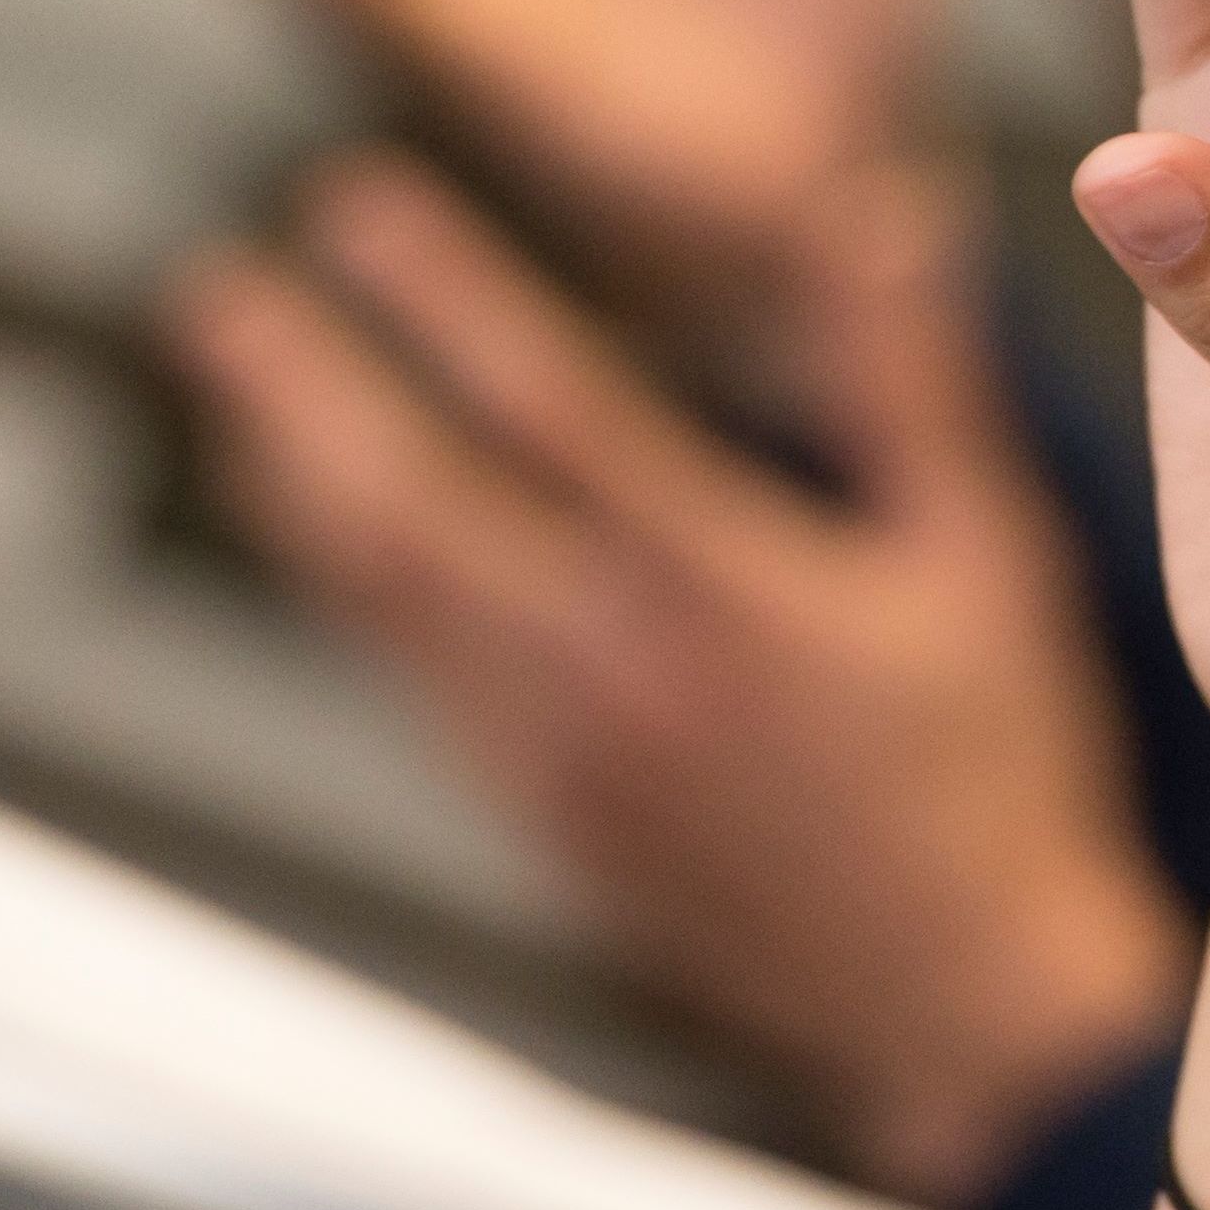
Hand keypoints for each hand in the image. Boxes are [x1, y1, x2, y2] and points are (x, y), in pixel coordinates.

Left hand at [172, 151, 1195, 1201]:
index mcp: (715, 588)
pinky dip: (356, 596)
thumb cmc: (992, 776)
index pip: (542, 406)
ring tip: (237, 404)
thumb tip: (885, 217)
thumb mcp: (989, 557)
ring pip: (385, 600)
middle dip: (302, 389)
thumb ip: (916, 382)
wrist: (964, 1003)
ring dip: (298, 488)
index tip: (355, 206)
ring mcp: (559, 755)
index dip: (439, 294)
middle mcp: (607, 669)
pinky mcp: (547, 818)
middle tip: (216, 297)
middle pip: (405, 504)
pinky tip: (334, 550)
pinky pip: (415, 682)